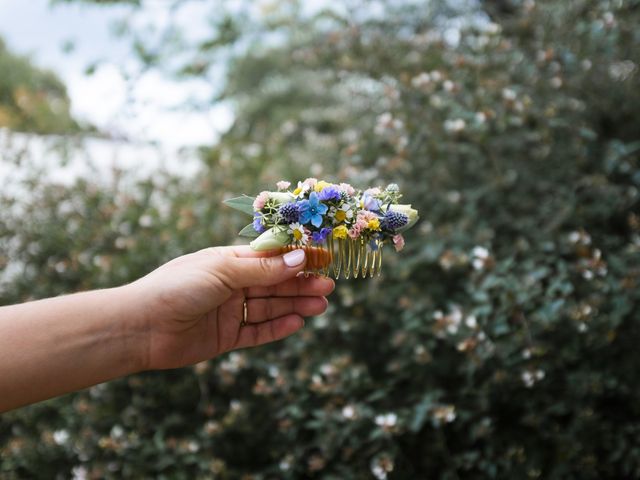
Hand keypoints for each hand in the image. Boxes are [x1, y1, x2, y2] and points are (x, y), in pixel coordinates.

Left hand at [127, 246, 333, 369]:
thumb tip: (299, 258)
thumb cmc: (176, 288)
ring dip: (295, 305)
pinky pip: (257, 332)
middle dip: (301, 284)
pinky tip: (297, 322)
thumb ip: (262, 269)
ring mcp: (229, 311)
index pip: (270, 258)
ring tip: (320, 306)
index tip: (323, 259)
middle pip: (274, 284)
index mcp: (228, 261)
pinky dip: (277, 328)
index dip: (296, 258)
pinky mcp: (226, 337)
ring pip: (270, 307)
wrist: (140, 327)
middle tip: (328, 287)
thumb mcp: (222, 271)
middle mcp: (231, 285)